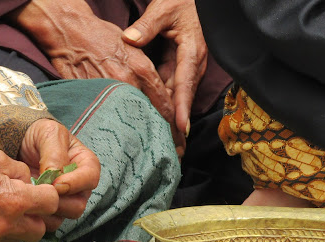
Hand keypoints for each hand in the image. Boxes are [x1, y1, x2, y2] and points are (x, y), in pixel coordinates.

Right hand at [0, 145, 60, 241]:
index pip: (52, 204)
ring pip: (19, 240)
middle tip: (28, 205)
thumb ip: (22, 173)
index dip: (49, 196)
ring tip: (6, 211)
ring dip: (19, 228)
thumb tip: (32, 183)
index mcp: (15, 200)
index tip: (42, 192)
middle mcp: (5, 224)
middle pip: (41, 230)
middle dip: (38, 217)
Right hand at [9, 0, 185, 156]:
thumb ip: (144, 72)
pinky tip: (122, 146)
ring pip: (130, 123)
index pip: (164, 104)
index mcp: (141, 69)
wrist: (69, 31)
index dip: (174, 125)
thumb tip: (156, 96)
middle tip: (174, 155)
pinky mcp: (90, 98)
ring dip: (142, 141)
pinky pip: (107, 120)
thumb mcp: (131, 47)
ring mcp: (108, 93)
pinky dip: (116, 134)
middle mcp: (127, 83)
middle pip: (151, 118)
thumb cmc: (100, 36)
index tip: (181, 139)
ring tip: (152, 158)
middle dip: (164, 138)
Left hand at [18, 119, 100, 228]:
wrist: (20, 144)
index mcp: (86, 164)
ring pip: (65, 216)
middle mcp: (80, 186)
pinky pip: (50, 222)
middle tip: (40, 193)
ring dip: (48, 210)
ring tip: (31, 197)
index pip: (90, 178)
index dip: (76, 183)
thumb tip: (56, 175)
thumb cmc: (39, 136)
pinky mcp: (51, 210)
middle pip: (79, 204)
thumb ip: (54, 152)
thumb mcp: (48, 133)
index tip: (56, 183)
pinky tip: (26, 204)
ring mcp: (66, 200)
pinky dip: (38, 216)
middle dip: (59, 201)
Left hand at [122, 0, 207, 136]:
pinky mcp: (179, 68)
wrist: (194, 1)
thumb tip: (129, 39)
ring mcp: (186, 68)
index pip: (185, 83)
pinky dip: (161, 104)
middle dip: (176, 121)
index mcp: (192, 51)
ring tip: (162, 140)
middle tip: (170, 145)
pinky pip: (169, 89)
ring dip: (168, 116)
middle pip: (181, 96)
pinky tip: (150, 119)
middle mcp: (192, 64)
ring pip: (175, 95)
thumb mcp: (164, 9)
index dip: (183, 106)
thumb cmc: (182, 3)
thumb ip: (147, 25)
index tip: (181, 126)